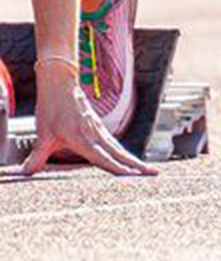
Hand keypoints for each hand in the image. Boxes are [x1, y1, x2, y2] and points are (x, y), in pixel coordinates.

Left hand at [22, 61, 157, 176]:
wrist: (61, 85)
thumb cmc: (52, 108)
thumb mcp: (43, 134)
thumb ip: (37, 156)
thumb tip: (26, 173)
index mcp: (83, 139)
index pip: (104, 158)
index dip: (119, 169)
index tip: (134, 176)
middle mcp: (95, 136)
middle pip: (121, 154)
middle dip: (138, 166)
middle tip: (155, 174)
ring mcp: (99, 131)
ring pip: (120, 149)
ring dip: (134, 160)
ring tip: (148, 171)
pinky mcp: (98, 128)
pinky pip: (114, 144)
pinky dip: (124, 153)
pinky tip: (127, 159)